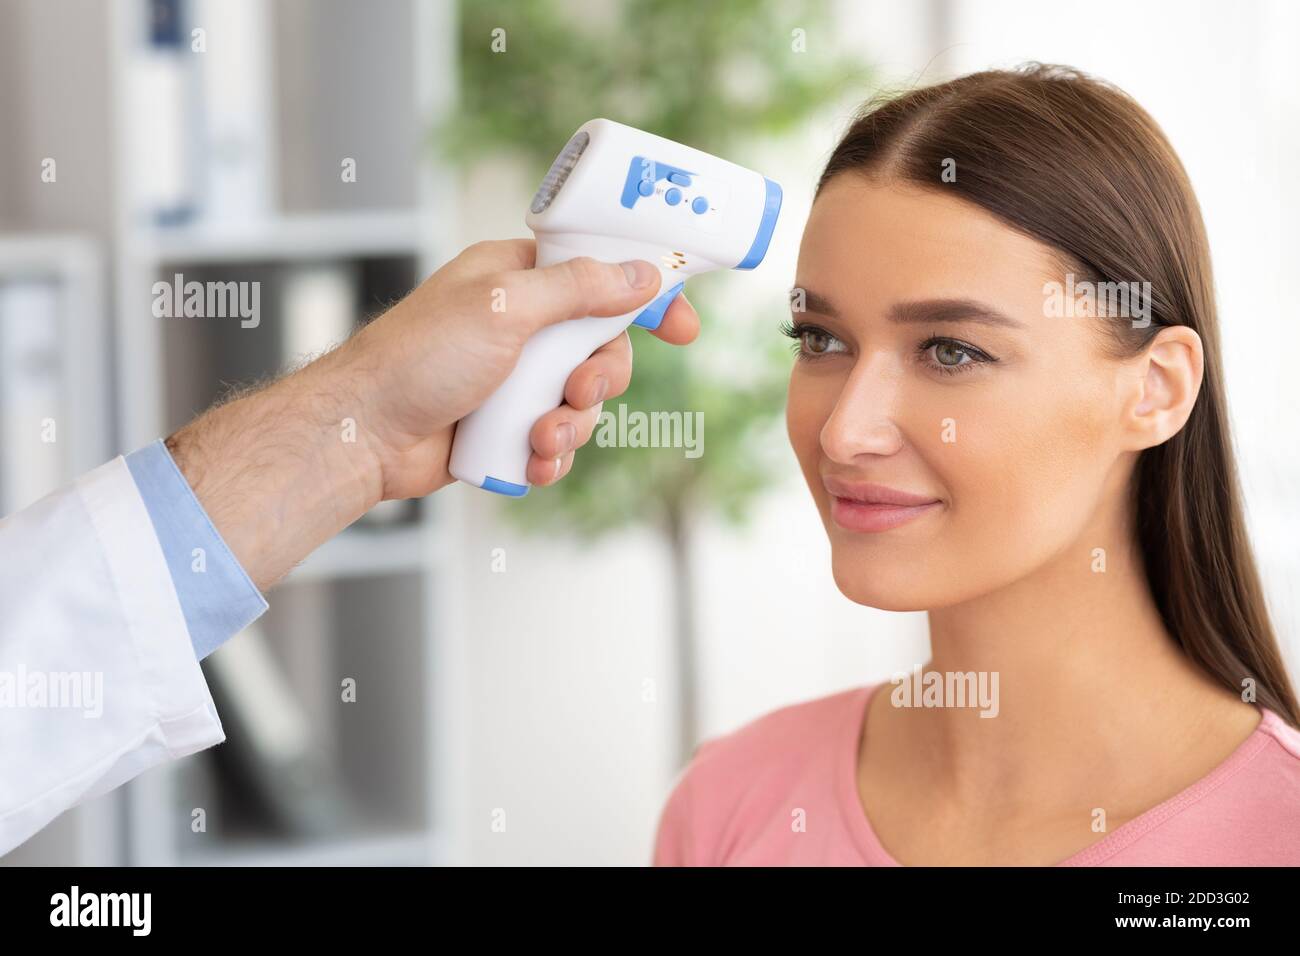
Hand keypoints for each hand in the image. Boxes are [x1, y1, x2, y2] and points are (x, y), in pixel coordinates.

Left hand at [338, 238, 699, 496]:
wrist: (366, 435)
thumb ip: (579, 289)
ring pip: (583, 401)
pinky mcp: (506, 425)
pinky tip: (530, 464)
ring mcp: (514, 378)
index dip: (646, 299)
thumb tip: (642, 274)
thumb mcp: (506, 307)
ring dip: (572, 425)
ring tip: (540, 438)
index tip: (683, 328)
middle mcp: (521, 325)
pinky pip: (557, 441)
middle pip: (602, 346)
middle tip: (578, 390)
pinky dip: (551, 457)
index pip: (600, 275)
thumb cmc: (419, 357)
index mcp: (518, 278)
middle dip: (601, 378)